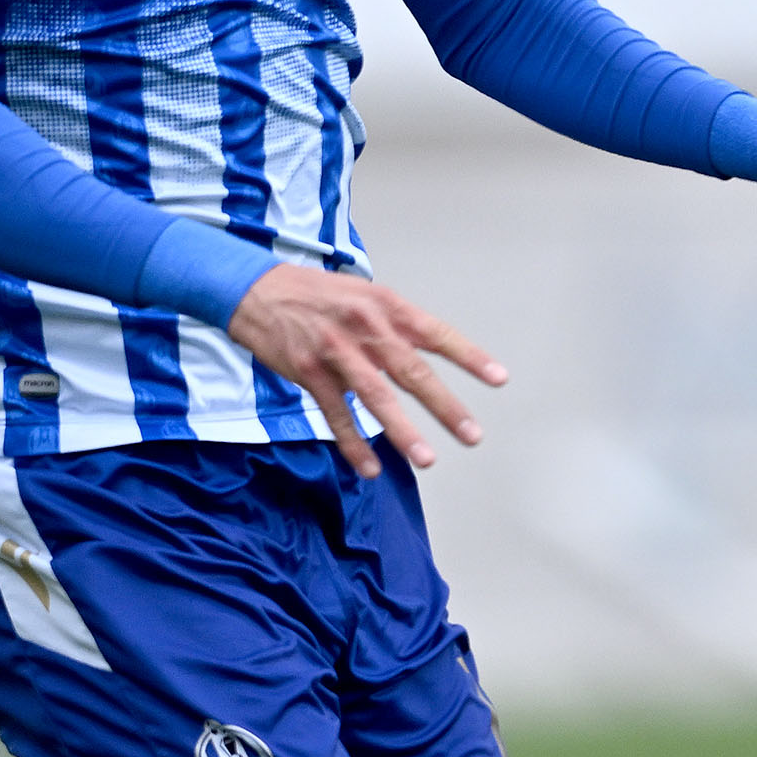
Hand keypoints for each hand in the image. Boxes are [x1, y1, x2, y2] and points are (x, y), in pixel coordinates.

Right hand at [224, 263, 507, 475]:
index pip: (437, 333)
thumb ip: (399, 325)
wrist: (257, 289)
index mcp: (387, 307)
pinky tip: (370, 467)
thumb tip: (431, 352)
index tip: (498, 378)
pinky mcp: (309, 372)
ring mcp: (336, 351)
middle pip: (412, 370)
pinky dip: (353, 443)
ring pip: (376, 396)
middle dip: (444, 405)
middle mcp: (366, 328)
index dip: (469, 356)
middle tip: (472, 434)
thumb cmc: (319, 295)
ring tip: (427, 459)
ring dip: (403, 431)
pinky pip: (336, 414)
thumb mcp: (366, 295)